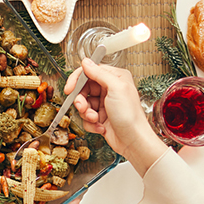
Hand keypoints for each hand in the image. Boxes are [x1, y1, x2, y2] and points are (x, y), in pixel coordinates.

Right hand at [65, 58, 164, 173]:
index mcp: (115, 78)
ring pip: (83, 104)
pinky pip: (85, 117)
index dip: (77, 79)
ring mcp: (104, 103)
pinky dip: (90, 123)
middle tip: (82, 107)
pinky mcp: (100, 117)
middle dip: (81, 100)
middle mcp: (109, 89)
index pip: (90, 71)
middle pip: (83, 88)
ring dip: (86, 113)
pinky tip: (100, 127)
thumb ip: (100, 73)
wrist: (134, 141)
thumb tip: (86, 61)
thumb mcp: (116, 89)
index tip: (69, 89)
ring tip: (95, 119)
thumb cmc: (130, 116)